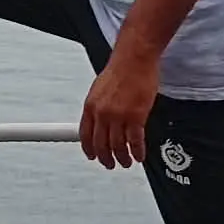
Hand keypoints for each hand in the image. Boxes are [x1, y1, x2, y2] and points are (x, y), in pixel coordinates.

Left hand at [80, 47, 158, 169]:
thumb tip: (98, 121)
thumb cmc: (120, 70)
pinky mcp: (136, 117)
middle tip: (110, 164)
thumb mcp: (99, 89)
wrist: (135, 59)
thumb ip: (97, 107)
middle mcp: (102, 113)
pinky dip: (137, 152)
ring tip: (126, 162)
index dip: (89, 149)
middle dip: (105, 158)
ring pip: (118, 147)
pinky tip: (138, 155)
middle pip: (101, 145)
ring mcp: (119, 117)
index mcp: (90, 106)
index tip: (92, 156)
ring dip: (122, 158)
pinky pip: (135, 142)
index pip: (85, 135)